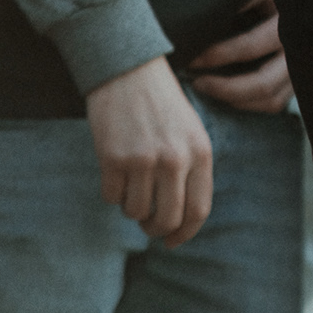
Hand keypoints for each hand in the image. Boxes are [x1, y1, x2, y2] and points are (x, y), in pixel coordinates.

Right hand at [84, 56, 214, 246]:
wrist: (129, 71)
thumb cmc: (161, 105)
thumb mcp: (190, 133)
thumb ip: (191, 171)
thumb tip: (178, 221)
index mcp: (201, 152)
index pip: (198, 210)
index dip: (184, 234)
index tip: (172, 241)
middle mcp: (175, 159)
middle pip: (167, 219)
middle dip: (156, 230)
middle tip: (148, 225)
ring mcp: (143, 160)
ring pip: (135, 212)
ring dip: (131, 208)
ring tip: (132, 185)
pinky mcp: (113, 158)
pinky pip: (111, 197)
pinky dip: (112, 192)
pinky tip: (115, 171)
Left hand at [189, 0, 293, 112]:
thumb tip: (204, 12)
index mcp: (288, 23)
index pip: (250, 47)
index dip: (218, 55)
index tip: (193, 58)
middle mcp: (299, 50)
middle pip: (263, 84)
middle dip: (225, 88)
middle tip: (198, 83)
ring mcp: (302, 68)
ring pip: (270, 99)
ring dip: (236, 100)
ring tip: (210, 89)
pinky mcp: (299, 80)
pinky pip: (275, 102)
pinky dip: (250, 103)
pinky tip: (229, 94)